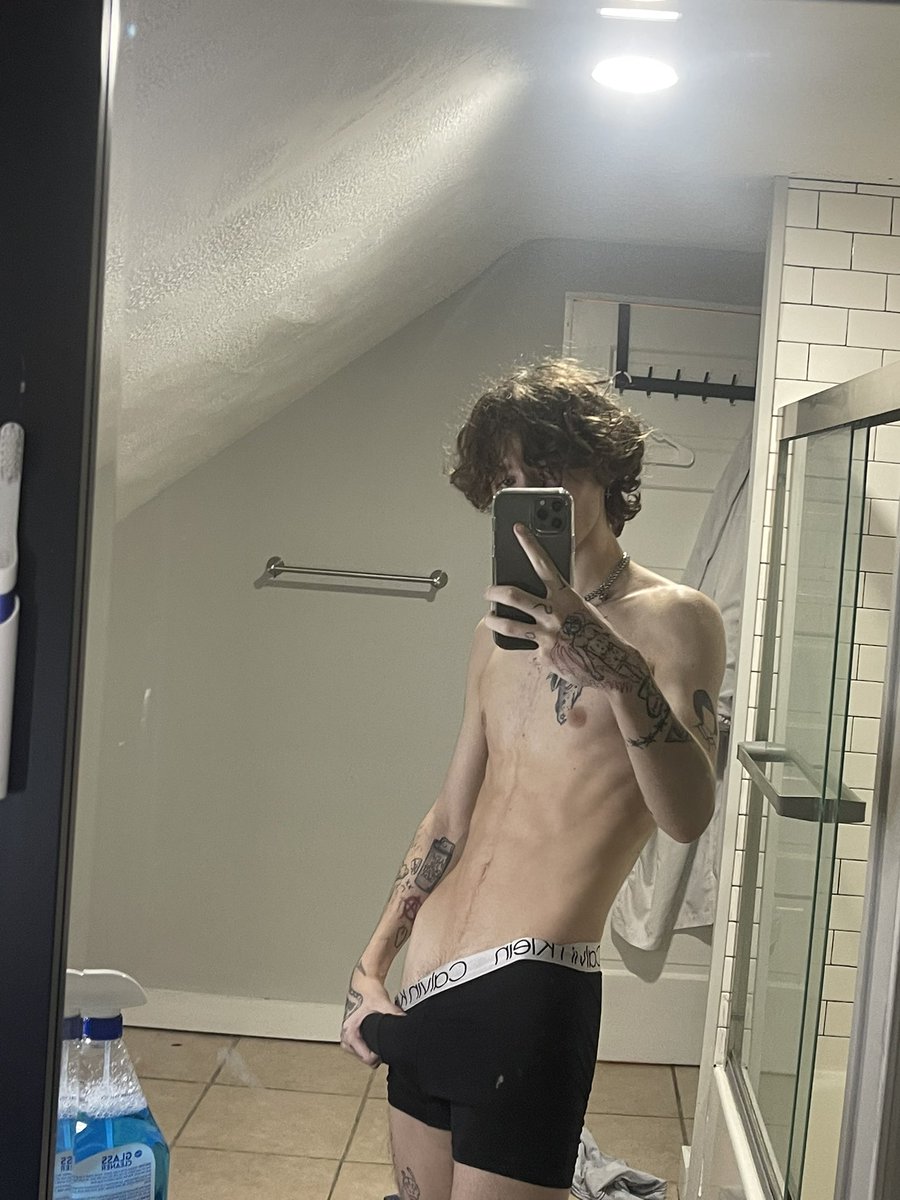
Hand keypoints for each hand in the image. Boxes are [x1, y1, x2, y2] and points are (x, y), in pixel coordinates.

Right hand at [340, 966, 404, 1067]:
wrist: (363, 982)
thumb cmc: (368, 991)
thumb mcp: (383, 1003)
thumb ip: (395, 1014)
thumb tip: (405, 1022)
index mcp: (350, 1032)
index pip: (367, 1059)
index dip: (379, 1054)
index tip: (386, 1044)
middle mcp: (345, 1037)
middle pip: (365, 1059)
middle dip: (376, 1052)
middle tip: (383, 1036)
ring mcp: (346, 1037)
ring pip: (363, 1056)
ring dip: (372, 1048)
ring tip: (378, 1034)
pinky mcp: (350, 1036)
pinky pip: (361, 1050)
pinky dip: (369, 1044)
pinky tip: (374, 1034)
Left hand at [484, 524, 645, 693]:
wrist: (611, 663)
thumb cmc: (598, 633)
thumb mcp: (581, 609)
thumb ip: (559, 602)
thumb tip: (537, 600)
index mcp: (565, 596)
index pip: (543, 564)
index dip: (529, 544)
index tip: (517, 529)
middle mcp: (553, 613)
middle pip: (513, 596)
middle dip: (494, 591)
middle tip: (488, 591)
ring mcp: (546, 635)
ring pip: (508, 625)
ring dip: (494, 620)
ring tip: (489, 617)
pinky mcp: (544, 655)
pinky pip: (529, 649)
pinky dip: (530, 647)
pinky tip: (534, 648)